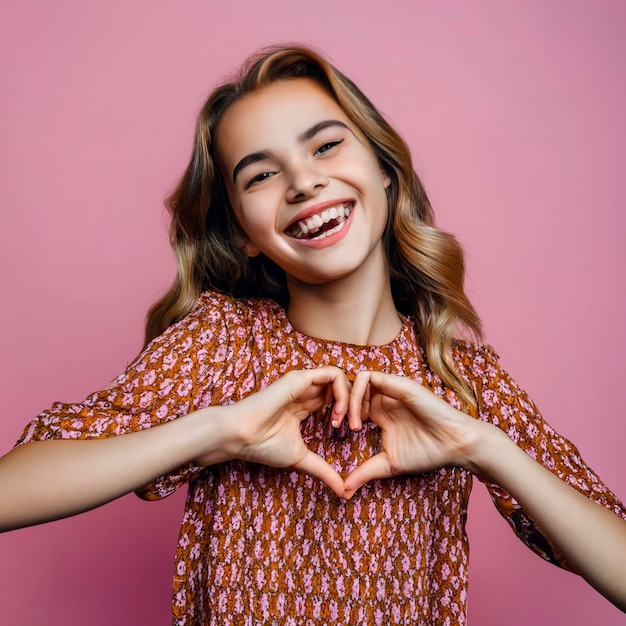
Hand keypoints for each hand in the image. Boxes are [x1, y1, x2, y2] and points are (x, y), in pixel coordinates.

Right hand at [216, 366, 349, 496]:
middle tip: (355, 428)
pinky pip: (332, 374)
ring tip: (346, 422)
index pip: (336, 399)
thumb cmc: (263, 446)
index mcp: (304, 405)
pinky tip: (337, 414)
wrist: (240, 436)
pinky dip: (343, 393)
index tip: (350, 433)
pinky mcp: (299, 378)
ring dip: (351, 399)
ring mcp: (303, 382)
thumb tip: (344, 492)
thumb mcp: (301, 459)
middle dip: (356, 405)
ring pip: (340, 378)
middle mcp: (305, 390)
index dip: (349, 413)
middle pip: (342, 387)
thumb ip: (324, 471)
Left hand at [343, 371, 481, 497]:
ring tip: (349, 424)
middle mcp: (384, 399)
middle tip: (335, 426)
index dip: (339, 415)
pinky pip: (368, 377)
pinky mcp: (397, 384)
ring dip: (346, 400)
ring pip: (356, 381)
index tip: (335, 433)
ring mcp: (390, 390)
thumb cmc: (426, 453)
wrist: (453, 444)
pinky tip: (359, 417)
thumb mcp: (388, 464)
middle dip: (337, 406)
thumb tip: (343, 491)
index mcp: (380, 413)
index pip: (351, 404)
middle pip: (349, 390)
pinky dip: (356, 394)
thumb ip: (365, 472)